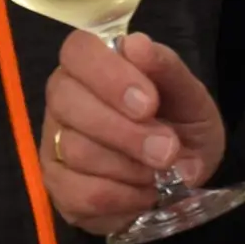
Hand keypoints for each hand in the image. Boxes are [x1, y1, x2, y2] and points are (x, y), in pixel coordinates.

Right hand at [39, 31, 226, 236]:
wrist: (185, 174)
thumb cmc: (182, 123)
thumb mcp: (190, 96)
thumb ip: (167, 69)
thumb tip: (137, 45)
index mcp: (93, 63)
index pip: (78, 51)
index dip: (110, 76)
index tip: (149, 104)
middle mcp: (63, 97)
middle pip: (68, 103)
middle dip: (126, 132)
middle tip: (167, 150)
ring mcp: (54, 142)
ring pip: (76, 151)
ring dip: (130, 168)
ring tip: (161, 172)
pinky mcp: (58, 185)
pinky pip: (79, 193)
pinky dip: (122, 198)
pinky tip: (144, 193)